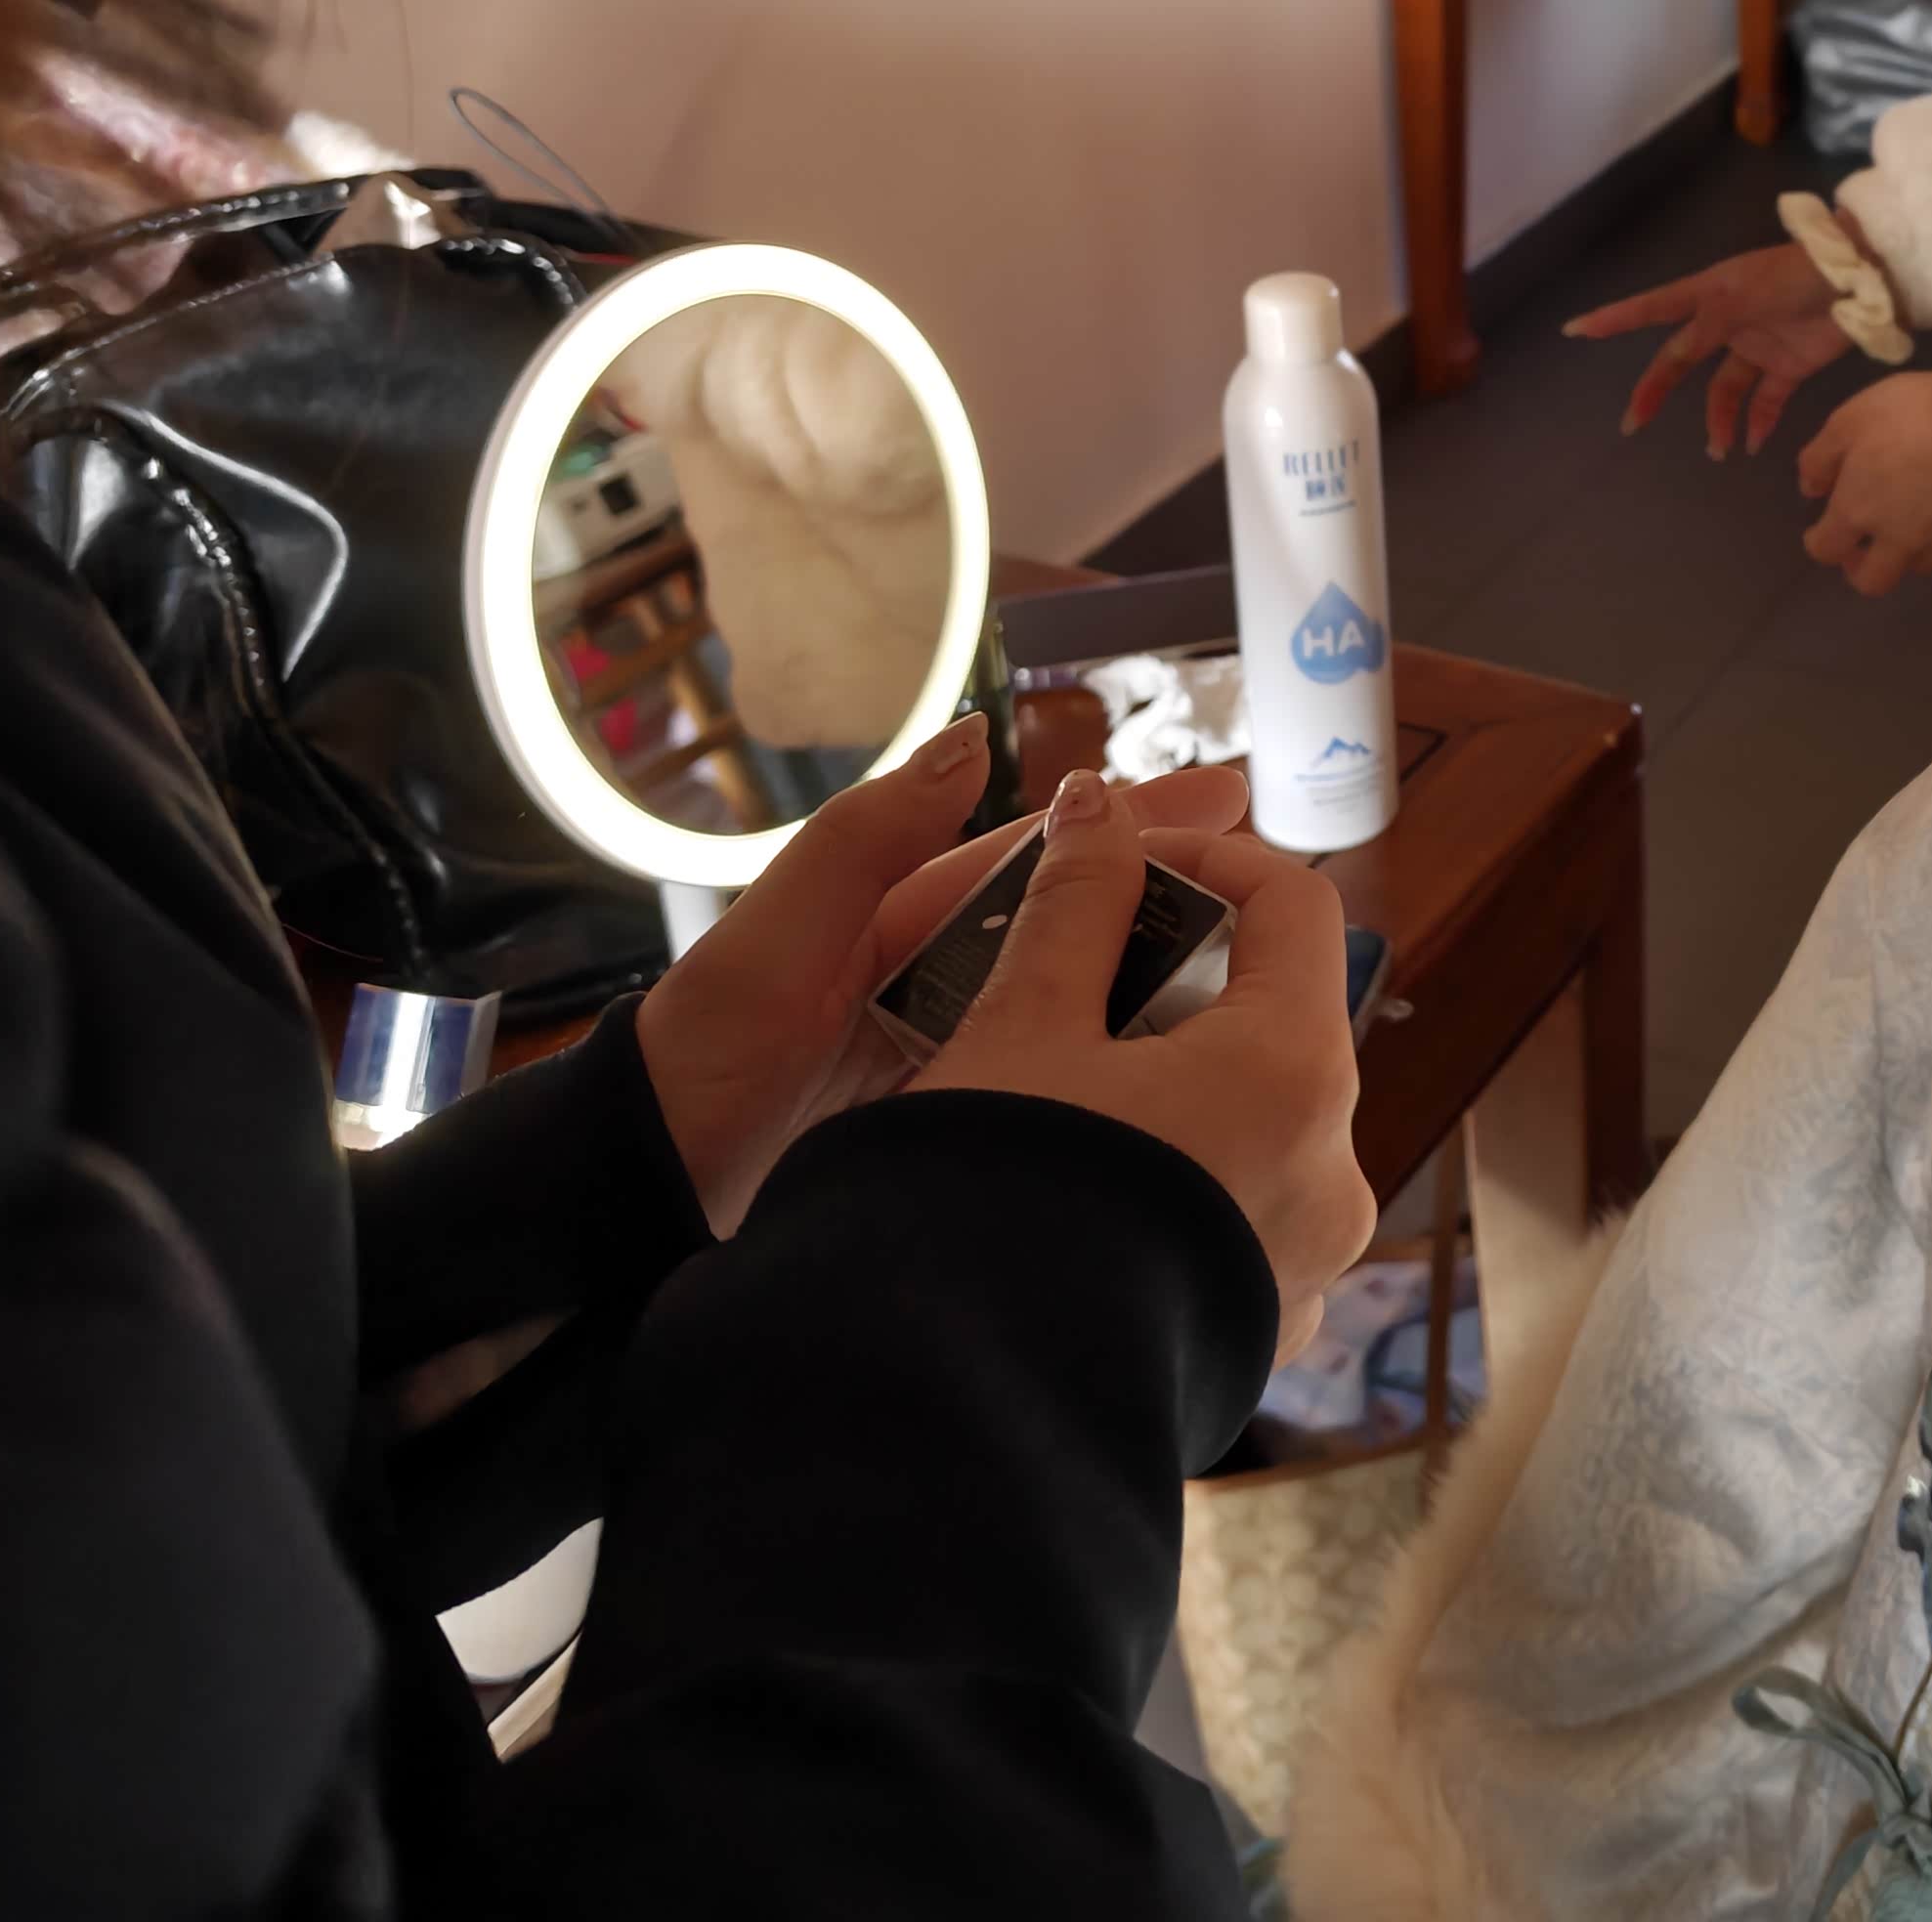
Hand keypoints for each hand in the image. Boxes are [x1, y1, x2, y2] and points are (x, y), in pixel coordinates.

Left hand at [631, 716, 1251, 1234]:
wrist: (646, 1193)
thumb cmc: (704, 1054)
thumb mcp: (780, 933)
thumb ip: (870, 837)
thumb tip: (974, 737)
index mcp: (910, 917)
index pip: (1050, 856)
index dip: (1140, 824)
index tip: (1232, 797)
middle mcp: (946, 980)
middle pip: (1085, 929)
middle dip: (1181, 899)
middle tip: (1285, 887)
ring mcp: (959, 1060)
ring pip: (1081, 1012)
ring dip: (1167, 994)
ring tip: (1267, 991)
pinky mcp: (963, 1134)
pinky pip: (1057, 1093)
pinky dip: (1120, 1082)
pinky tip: (1183, 1092)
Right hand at [916, 769, 1377, 1361]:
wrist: (956, 1406)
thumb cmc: (990, 1197)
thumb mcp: (1023, 1024)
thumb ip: (1077, 901)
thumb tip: (1098, 806)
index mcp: (1295, 1076)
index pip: (1296, 906)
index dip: (1211, 858)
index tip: (1126, 859)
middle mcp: (1333, 1171)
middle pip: (1281, 1019)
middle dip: (1184, 977)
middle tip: (1076, 972)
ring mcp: (1308, 1263)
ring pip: (1261, 1123)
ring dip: (1181, 1080)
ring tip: (1066, 1081)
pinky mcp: (1263, 1330)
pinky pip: (1239, 1217)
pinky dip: (1182, 1175)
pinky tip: (1086, 1181)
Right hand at [1567, 240, 1855, 456]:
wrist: (1862, 279)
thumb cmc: (1796, 276)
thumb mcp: (1743, 295)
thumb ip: (1707, 325)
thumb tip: (1677, 352)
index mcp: (1709, 294)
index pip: (1651, 309)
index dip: (1614, 319)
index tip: (1576, 330)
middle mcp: (1726, 321)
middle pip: (1680, 361)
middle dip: (1655, 390)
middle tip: (1634, 422)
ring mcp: (1757, 345)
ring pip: (1722, 389)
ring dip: (1717, 419)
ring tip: (1718, 449)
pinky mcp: (1789, 365)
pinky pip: (1765, 400)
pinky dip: (1759, 423)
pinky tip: (1754, 444)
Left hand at [1793, 362, 1931, 593]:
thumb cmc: (1910, 412)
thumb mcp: (1848, 420)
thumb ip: (1819, 459)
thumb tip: (1811, 490)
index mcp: (1858, 512)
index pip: (1826, 550)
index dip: (1818, 544)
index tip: (1818, 532)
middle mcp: (1898, 540)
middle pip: (1873, 582)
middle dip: (1861, 569)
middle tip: (1863, 547)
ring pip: (1919, 567)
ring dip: (1907, 554)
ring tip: (1909, 527)